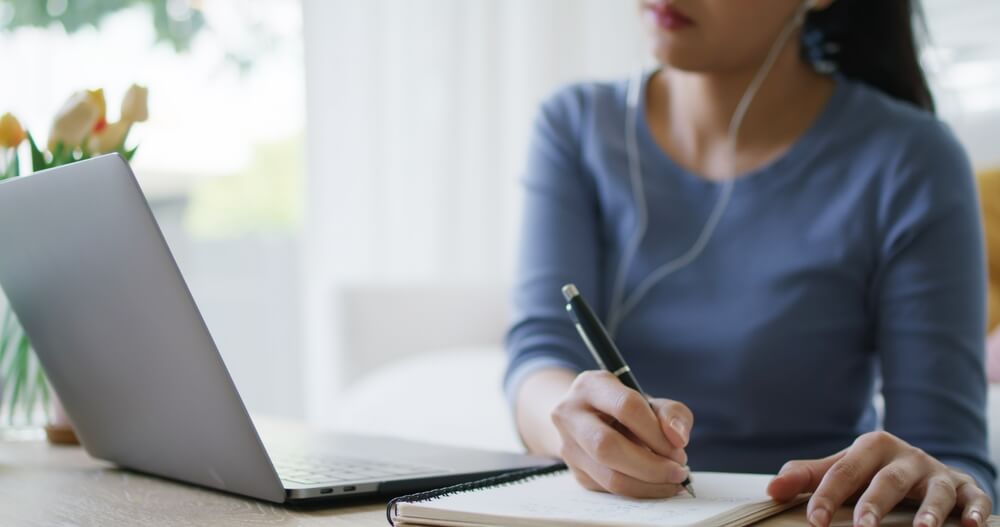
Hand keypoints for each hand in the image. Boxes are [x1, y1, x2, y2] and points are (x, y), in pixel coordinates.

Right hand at [550, 370, 692, 497]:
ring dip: (648, 485)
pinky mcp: (575, 472)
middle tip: (679, 471)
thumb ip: (672, 414)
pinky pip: (610, 491)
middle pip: (607, 446)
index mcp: (591, 386)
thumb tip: (678, 439)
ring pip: (608, 476)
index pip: (625, 407)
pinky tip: (656, 485)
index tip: (679, 448)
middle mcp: (570, 414)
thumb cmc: (626, 408)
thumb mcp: (651, 401)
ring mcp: (568, 446)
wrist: (590, 418)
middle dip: (651, 466)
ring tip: (672, 481)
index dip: (656, 432)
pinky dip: (639, 492)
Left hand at [767, 431, 991, 526]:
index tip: (815, 520)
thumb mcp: (844, 469)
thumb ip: (809, 477)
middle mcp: (906, 457)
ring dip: (930, 511)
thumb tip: (771, 490)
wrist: (923, 469)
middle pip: (888, 479)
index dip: (828, 495)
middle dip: (875, 502)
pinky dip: (975, 510)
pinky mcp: (965, 488)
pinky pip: (974, 498)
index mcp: (871, 448)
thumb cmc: (875, 472)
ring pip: (934, 490)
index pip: (844, 472)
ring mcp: (937, 473)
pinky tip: (970, 525)